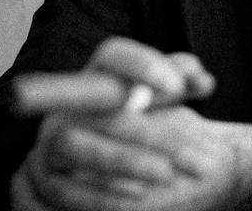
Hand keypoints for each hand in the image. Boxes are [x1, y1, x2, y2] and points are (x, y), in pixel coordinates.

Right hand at [11, 37, 251, 210]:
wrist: (101, 171)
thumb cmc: (137, 130)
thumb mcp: (157, 104)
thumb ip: (178, 84)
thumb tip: (204, 81)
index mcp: (96, 78)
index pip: (112, 56)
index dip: (142, 64)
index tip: (176, 88)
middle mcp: (67, 105)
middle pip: (94, 101)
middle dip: (140, 121)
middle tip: (186, 146)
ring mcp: (50, 142)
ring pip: (73, 143)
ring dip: (120, 158)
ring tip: (165, 173)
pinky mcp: (47, 180)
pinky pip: (64, 187)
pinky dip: (99, 193)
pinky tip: (137, 195)